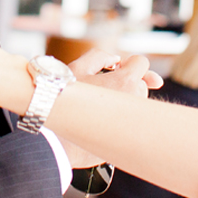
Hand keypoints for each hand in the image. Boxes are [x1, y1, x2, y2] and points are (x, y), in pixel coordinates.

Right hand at [59, 50, 162, 166]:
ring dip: (124, 101)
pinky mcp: (128, 140)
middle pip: (141, 85)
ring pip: (137, 105)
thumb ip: (99, 56)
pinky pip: (131, 125)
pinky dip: (121, 121)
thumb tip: (115, 59)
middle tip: (104, 89)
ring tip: (99, 107)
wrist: (55, 140)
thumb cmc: (63, 103)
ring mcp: (134, 122)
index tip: (118, 70)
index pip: (141, 63)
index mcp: (125, 81)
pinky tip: (101, 123)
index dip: (128, 64)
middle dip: (126, 84)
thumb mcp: (75, 68)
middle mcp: (135, 101)